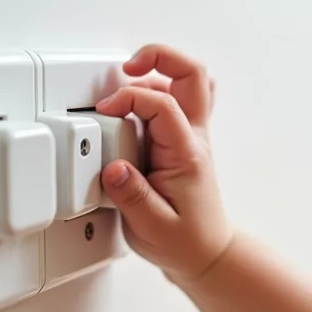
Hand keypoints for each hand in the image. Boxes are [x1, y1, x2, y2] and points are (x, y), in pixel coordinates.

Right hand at [94, 44, 234, 283]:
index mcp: (187, 153)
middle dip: (159, 57)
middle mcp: (194, 139)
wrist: (208, 255)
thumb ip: (131, 196)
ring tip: (129, 82)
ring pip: (188, 83)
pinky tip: (134, 106)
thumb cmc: (184, 242)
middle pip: (192, 74)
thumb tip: (113, 168)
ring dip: (159, 73)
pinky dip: (156, 91)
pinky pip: (178, 101)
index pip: (162, 104)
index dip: (129, 98)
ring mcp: (191, 138)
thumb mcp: (151, 228)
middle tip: (127, 67)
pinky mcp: (182, 143)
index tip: (104, 111)